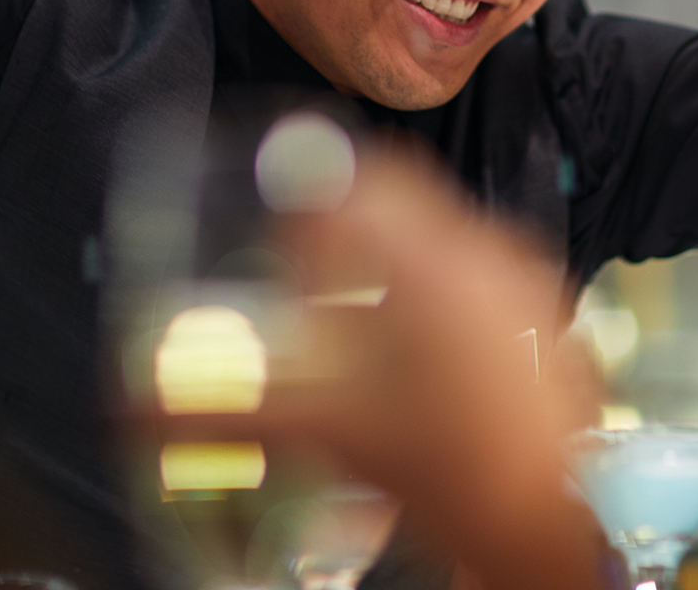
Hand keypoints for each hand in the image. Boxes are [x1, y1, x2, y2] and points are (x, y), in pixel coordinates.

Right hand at [250, 154, 607, 589]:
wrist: (557, 522)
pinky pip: (481, 283)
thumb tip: (140, 403)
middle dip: (342, 231)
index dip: (301, 186)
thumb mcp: (326, 433)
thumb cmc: (461, 473)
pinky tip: (416, 364)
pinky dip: (438, 304)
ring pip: (440, 244)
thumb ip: (227, 409)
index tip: (274, 213)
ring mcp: (523, 286)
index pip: (351, 175)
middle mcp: (482, 253)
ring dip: (390, 267)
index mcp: (426, 255)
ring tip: (354, 325)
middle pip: (396, 204)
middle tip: (304, 269)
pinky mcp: (548, 324)